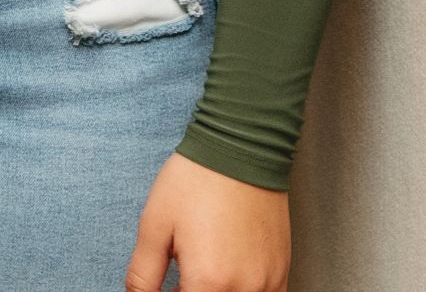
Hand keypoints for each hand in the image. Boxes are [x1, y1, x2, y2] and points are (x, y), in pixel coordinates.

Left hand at [126, 152, 291, 291]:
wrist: (241, 148)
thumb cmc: (195, 182)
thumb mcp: (154, 225)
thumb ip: (143, 274)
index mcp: (209, 282)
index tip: (167, 284)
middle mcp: (245, 289)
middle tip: (179, 276)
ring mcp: (269, 282)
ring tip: (201, 269)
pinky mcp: (282, 270)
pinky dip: (240, 290)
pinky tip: (225, 269)